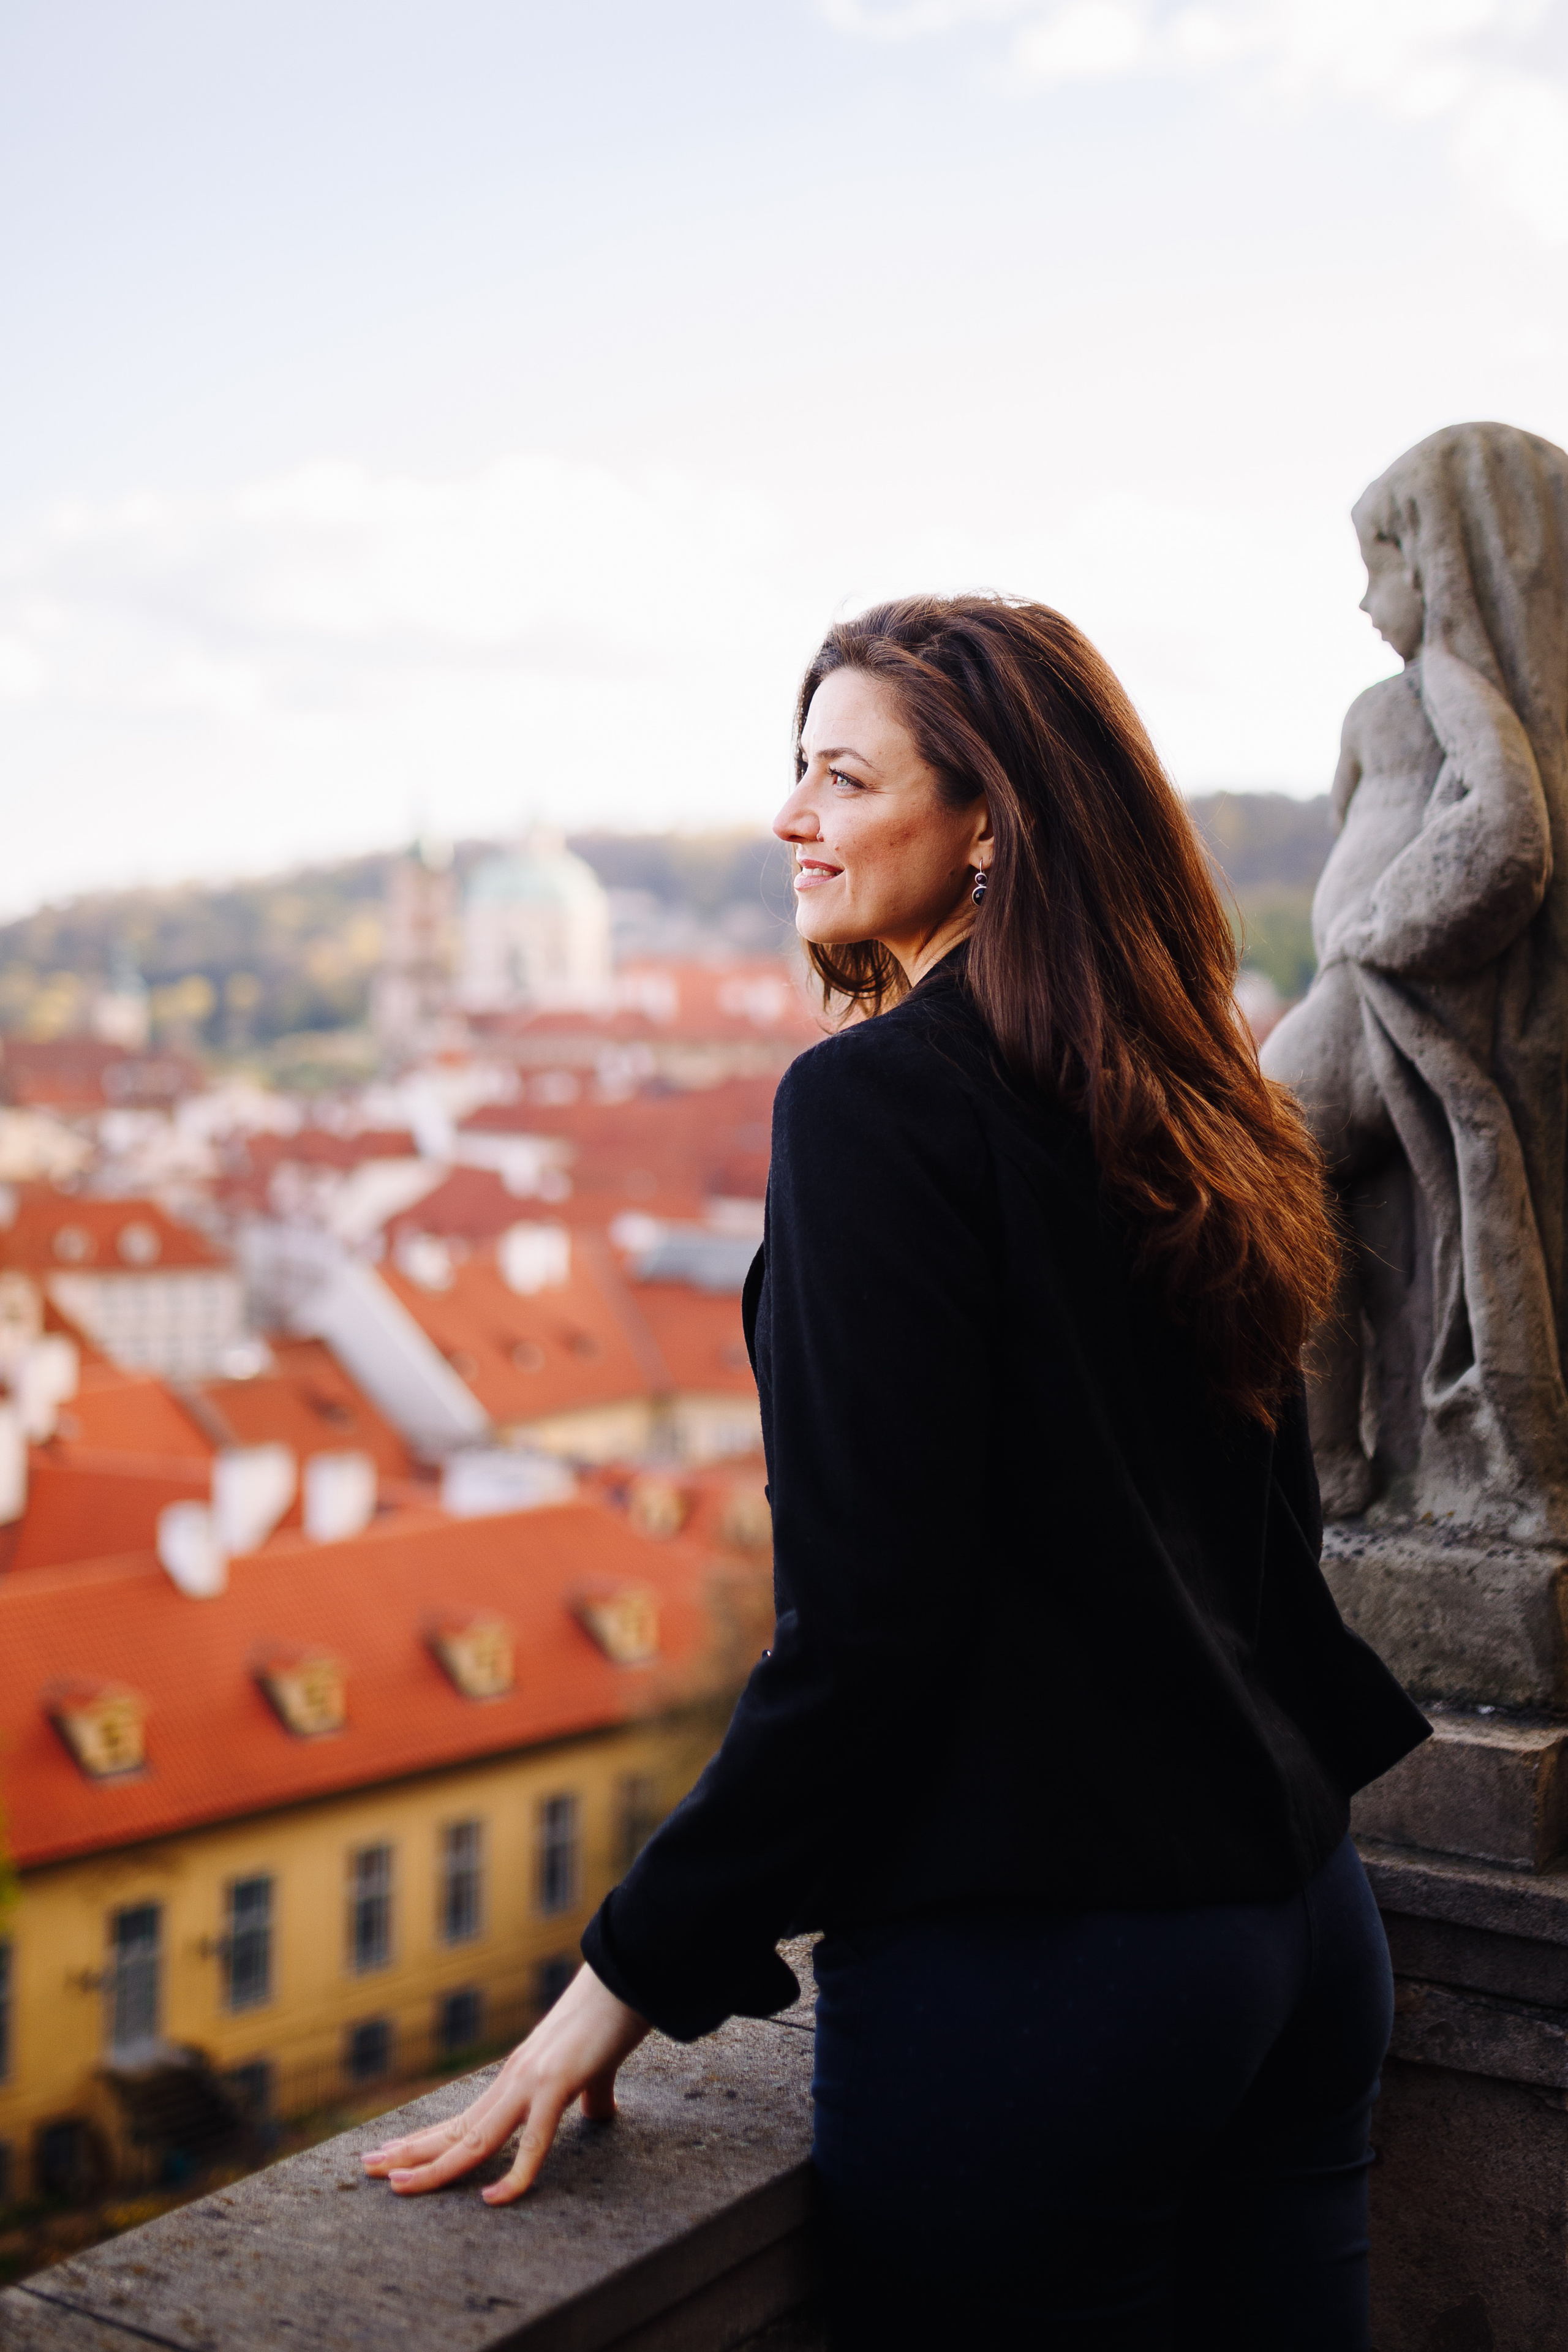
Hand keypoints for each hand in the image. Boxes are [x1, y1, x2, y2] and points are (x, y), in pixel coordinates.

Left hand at [360, 1963, 650, 2203]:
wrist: (626, 1977)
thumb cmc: (611, 2017)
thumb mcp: (593, 2068)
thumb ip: (590, 2094)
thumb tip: (599, 2114)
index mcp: (517, 2078)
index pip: (461, 2119)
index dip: (426, 2141)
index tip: (391, 2155)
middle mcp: (513, 2081)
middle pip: (454, 2130)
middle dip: (410, 2153)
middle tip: (367, 2169)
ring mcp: (531, 2083)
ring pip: (474, 2138)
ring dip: (434, 2167)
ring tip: (397, 2187)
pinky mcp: (557, 2084)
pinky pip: (533, 2142)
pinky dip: (514, 2175)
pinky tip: (492, 2199)